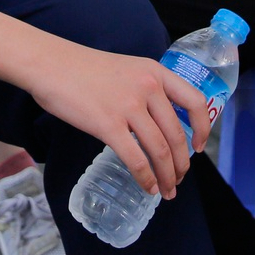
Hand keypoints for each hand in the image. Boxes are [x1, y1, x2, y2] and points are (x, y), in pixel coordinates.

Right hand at [29, 40, 210, 197]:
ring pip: (160, 150)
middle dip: (181, 164)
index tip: (199, 147)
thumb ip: (144, 90)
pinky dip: (145, 178)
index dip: (203, 128)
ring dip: (166, 176)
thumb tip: (156, 123)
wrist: (51, 64)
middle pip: (177, 135)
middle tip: (178, 180)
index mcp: (155, 72)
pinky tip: (147, 187)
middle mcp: (148, 87)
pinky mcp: (108, 124)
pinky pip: (136, 159)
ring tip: (166, 191)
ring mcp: (129, 106)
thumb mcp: (126, 69)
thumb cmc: (83, 69)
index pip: (195, 101)